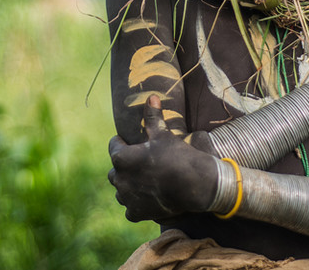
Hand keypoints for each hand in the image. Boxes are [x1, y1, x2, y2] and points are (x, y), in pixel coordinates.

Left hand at [107, 96, 218, 221]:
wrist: (194, 184)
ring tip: (142, 179)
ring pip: (120, 189)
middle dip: (124, 165)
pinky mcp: (136, 212)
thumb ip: (152, 117)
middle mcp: (120, 179)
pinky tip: (146, 197)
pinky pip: (129, 207)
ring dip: (127, 184)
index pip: (113, 146)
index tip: (129, 140)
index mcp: (121, 158)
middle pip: (115, 169)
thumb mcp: (163, 134)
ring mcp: (127, 198)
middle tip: (139, 161)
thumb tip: (151, 97)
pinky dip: (135, 203)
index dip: (122, 142)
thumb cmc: (177, 155)